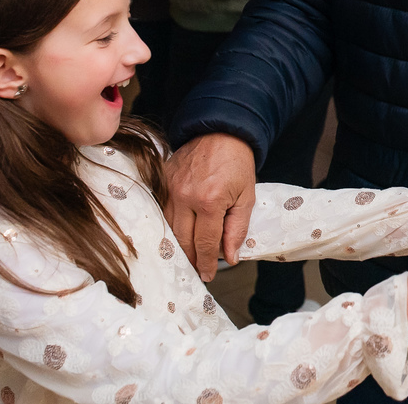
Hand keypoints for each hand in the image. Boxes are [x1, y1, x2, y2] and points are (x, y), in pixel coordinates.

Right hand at [163, 133, 256, 281]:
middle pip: (182, 240)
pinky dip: (169, 226)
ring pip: (168, 228)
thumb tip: (231, 258)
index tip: (207, 276)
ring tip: (188, 257)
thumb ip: (237, 229)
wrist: (221, 132)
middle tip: (197, 271)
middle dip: (190, 259)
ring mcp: (170, 188)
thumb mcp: (246, 197)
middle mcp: (185, 197)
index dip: (207, 263)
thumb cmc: (237, 164)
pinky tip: (177, 235)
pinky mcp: (161, 181)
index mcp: (209, 201)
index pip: (205, 243)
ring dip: (178, 245)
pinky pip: (161, 211)